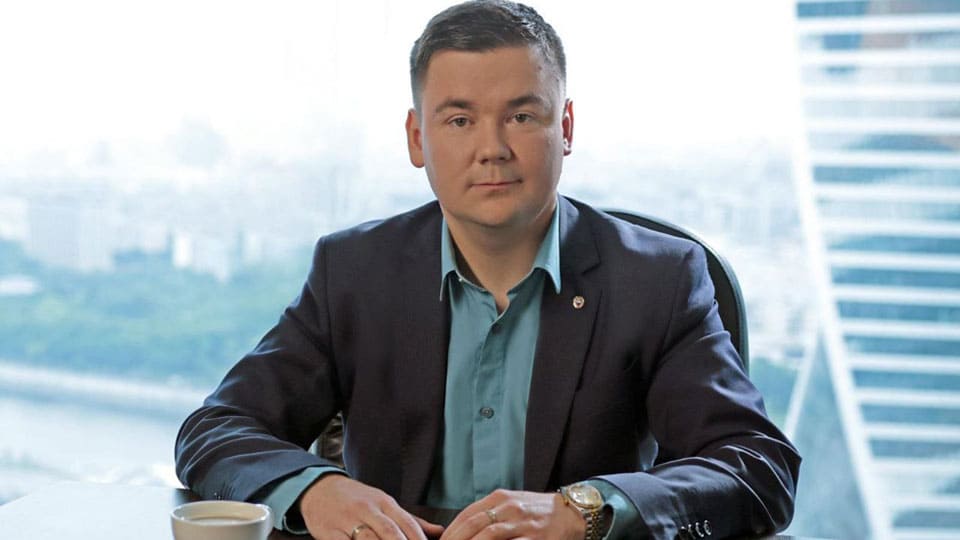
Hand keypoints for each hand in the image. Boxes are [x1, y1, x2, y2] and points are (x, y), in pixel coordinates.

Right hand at [299, 474, 443, 539]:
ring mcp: (347, 520)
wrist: (319, 489)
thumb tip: (439, 532)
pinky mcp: (329, 532)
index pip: (407, 524)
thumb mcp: (384, 504)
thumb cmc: (357, 500)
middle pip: (390, 533)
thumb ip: (410, 521)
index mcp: (385, 502)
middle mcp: (368, 509)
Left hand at [440, 489, 584, 539]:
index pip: (467, 514)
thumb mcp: (512, 505)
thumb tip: (461, 531)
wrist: (573, 513)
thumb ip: (489, 514)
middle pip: (474, 525)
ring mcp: (523, 523)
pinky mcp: (536, 539)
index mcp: (501, 498)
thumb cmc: (538, 512)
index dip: (451, 531)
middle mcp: (510, 508)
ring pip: (489, 536)